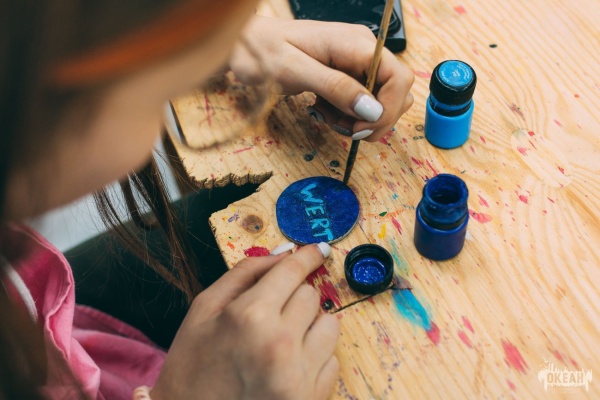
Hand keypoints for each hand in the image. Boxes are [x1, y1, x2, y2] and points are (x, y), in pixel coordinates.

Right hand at [151, 243, 339, 399]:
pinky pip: (331, 359)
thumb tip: (285, 253)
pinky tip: (287, 364)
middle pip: (312, 295)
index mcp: (250, 316)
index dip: (307, 256)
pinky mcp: (312, 397)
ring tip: (283, 338)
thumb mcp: (203, 309)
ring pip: (330, 325)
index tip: (317, 250)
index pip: (293, 271)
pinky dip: (314, 356)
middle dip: (295, 296)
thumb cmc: (191, 366)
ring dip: (310, 324)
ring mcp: (299, 375)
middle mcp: (280, 344)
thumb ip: (244, 274)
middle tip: (273, 311)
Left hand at [230, 16, 413, 141]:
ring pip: (380, 102)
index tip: (360, 128)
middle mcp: (363, 51)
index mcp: (356, 44)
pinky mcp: (346, 75)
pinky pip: (361, 103)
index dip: (387, 109)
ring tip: (327, 118)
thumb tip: (371, 110)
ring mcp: (356, 64)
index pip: (398, 78)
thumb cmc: (262, 51)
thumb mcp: (295, 71)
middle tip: (344, 129)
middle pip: (396, 92)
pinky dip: (346, 116)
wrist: (245, 44)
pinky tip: (323, 111)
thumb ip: (334, 88)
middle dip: (374, 119)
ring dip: (359, 120)